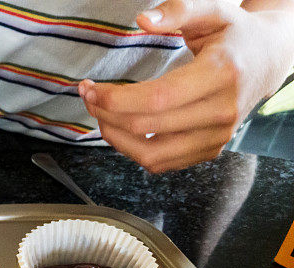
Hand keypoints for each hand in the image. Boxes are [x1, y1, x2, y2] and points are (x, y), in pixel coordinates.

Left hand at [78, 0, 293, 172]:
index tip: (91, 89)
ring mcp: (216, 137)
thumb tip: (143, 19)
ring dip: (115, 137)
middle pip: (147, 127)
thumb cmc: (235, 35)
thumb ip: (178, 11)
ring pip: (150, 155)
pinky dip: (132, 150)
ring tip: (100, 115)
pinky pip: (160, 163)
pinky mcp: (209, 151)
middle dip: (106, 113)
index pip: (157, 99)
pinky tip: (121, 128)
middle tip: (88, 96)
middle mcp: (221, 111)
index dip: (116, 99)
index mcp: (221, 74)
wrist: (268, 61)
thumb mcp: (212, 11)